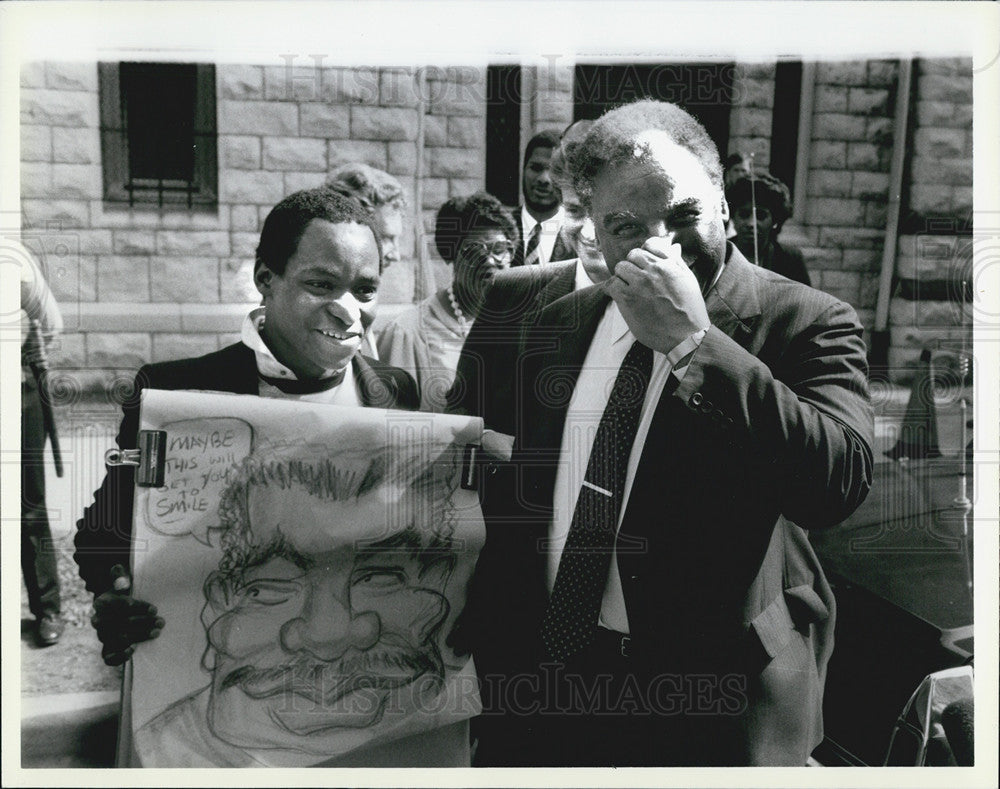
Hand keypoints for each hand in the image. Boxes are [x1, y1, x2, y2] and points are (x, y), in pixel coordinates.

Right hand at [90, 565, 163, 665]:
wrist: (117, 610)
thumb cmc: (123, 593)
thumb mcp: (122, 580)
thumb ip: (120, 576)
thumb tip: (122, 582)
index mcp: (101, 602)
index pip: (117, 605)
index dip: (137, 607)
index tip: (154, 609)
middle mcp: (98, 620)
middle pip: (119, 623)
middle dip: (143, 622)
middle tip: (160, 621)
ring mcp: (102, 636)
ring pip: (118, 639)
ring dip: (139, 636)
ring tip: (156, 632)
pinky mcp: (106, 650)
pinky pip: (108, 658)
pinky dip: (119, 656)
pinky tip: (134, 649)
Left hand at [604, 237, 709, 353]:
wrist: (686, 335)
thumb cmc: (690, 311)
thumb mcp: (688, 280)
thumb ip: (677, 262)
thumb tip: (673, 247)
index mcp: (669, 264)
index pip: (649, 244)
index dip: (644, 254)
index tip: (643, 264)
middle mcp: (653, 270)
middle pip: (632, 255)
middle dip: (633, 266)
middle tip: (634, 279)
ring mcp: (640, 283)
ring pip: (620, 268)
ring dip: (622, 276)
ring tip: (627, 288)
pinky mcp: (628, 298)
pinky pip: (611, 284)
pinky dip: (612, 289)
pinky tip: (618, 295)